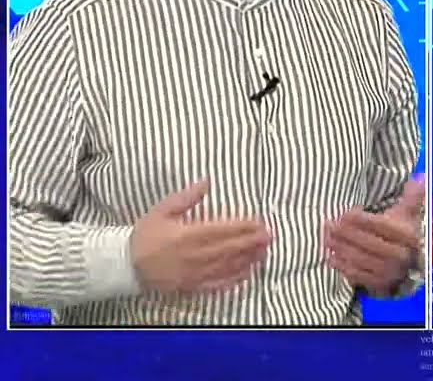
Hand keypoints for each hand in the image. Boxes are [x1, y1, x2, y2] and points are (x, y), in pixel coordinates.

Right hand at [129, 179, 271, 294]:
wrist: (125, 265)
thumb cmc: (144, 236)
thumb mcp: (161, 211)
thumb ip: (186, 197)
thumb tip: (207, 182)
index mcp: (186, 235)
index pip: (221, 230)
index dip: (242, 227)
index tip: (259, 222)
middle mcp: (193, 256)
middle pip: (228, 249)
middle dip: (251, 242)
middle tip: (270, 236)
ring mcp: (193, 274)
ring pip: (226, 266)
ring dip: (248, 259)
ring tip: (264, 251)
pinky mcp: (191, 287)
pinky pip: (217, 284)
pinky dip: (234, 279)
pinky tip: (248, 272)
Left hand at [324, 177, 424, 293]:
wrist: (411, 266)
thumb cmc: (404, 234)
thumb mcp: (408, 214)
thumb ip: (412, 196)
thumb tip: (420, 177)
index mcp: (407, 235)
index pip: (380, 225)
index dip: (361, 219)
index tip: (344, 213)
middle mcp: (400, 255)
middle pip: (368, 242)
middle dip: (346, 233)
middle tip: (328, 225)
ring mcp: (390, 272)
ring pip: (361, 259)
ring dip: (341, 249)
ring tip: (326, 239)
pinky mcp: (379, 285)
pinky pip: (358, 276)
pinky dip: (343, 267)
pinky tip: (331, 257)